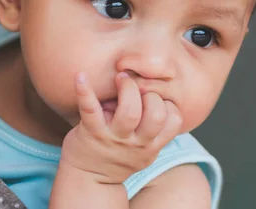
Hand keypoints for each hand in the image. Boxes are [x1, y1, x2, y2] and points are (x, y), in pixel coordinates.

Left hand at [60, 72, 182, 184]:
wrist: (88, 179)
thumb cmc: (117, 155)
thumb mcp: (143, 149)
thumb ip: (152, 128)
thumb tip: (155, 90)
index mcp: (151, 145)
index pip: (173, 120)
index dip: (168, 103)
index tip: (154, 96)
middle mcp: (136, 143)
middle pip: (156, 114)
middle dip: (151, 94)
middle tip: (138, 86)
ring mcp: (113, 138)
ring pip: (130, 112)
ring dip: (128, 88)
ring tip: (121, 77)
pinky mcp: (91, 132)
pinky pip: (89, 109)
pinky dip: (84, 90)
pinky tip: (81, 76)